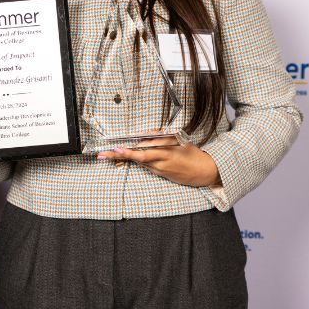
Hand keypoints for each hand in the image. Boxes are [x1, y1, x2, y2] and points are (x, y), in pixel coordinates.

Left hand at [97, 138, 221, 186]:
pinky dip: (138, 160)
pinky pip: (147, 166)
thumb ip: (161, 136)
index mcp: (167, 150)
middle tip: (102, 155)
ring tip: (107, 154)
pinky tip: (128, 155)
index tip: (117, 148)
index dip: (129, 151)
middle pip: (137, 158)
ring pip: (140, 162)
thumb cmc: (193, 153)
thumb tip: (144, 134)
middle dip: (119, 156)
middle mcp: (161, 161)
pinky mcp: (162, 174)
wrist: (206, 172)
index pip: (144, 150)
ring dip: (125, 158)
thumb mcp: (179, 140)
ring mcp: (161, 169)